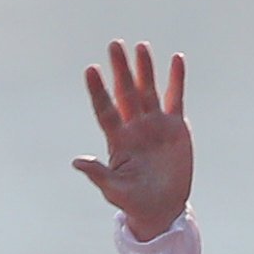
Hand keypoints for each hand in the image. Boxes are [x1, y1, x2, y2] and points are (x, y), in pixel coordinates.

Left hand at [72, 41, 192, 240]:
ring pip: (148, 90)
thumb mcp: (115, 190)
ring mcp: (155, 124)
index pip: (105, 109)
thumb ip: (98, 174)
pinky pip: (175, 98)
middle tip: (114, 45)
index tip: (90, 70)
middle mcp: (134, 126)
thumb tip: (77, 161)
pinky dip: (176, 79)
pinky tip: (177, 59)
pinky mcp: (175, 126)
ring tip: (141, 46)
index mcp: (117, 139)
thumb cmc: (134, 201)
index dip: (98, 91)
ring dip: (145, 69)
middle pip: (126, 93)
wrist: (162, 208)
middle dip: (121, 70)